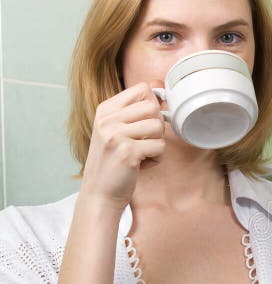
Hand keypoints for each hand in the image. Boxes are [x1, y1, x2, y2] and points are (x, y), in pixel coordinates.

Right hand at [80, 81, 165, 210]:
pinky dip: (156, 158)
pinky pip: (160, 147)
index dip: (152, 105)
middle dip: (156, 126)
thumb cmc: (113, 162)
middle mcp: (107, 120)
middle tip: (144, 141)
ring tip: (141, 153)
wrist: (100, 194)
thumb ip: (133, 112)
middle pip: (153, 107)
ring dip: (156, 144)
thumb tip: (159, 89)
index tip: (145, 122)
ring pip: (158, 127)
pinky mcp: (127, 152)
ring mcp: (116, 135)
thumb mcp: (115, 131)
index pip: (142, 89)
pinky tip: (141, 164)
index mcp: (105, 110)